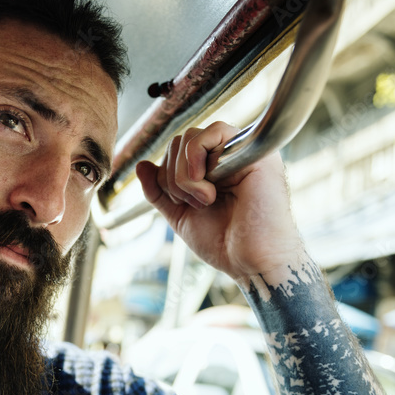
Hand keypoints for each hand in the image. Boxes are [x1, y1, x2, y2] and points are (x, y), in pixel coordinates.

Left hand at [135, 121, 303, 281]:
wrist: (251, 261)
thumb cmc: (224, 242)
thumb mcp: (180, 215)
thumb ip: (159, 190)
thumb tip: (141, 165)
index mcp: (213, 166)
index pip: (175, 151)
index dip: (166, 176)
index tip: (183, 204)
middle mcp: (228, 154)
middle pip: (179, 141)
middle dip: (173, 179)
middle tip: (196, 205)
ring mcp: (241, 150)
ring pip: (189, 137)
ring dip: (184, 177)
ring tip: (206, 200)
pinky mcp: (253, 150)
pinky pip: (212, 132)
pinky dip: (195, 161)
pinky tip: (209, 189)